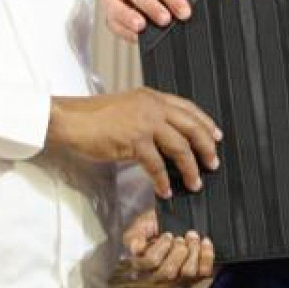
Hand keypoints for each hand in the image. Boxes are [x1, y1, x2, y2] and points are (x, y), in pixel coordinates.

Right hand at [48, 89, 221, 197]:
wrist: (71, 120)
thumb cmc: (93, 117)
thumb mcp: (127, 108)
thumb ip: (148, 117)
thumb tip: (166, 137)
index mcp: (152, 97)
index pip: (188, 108)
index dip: (206, 123)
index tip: (217, 136)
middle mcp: (152, 107)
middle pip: (191, 127)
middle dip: (206, 147)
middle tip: (213, 164)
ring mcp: (144, 123)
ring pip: (179, 147)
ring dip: (190, 168)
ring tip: (195, 183)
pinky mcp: (134, 141)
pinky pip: (157, 164)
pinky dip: (163, 180)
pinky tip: (165, 190)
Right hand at [103, 0, 192, 42]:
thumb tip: (183, 15)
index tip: (184, 12)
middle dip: (150, 5)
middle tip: (165, 19)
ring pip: (114, 3)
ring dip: (127, 16)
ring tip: (142, 27)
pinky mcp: (111, 13)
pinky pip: (112, 21)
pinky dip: (124, 30)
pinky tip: (137, 37)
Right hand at [122, 208, 216, 285]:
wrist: (176, 221)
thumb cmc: (156, 224)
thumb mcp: (142, 223)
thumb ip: (136, 233)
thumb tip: (136, 247)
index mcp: (141, 262)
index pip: (150, 262)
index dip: (161, 247)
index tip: (167, 234)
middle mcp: (157, 275)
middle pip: (168, 271)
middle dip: (178, 250)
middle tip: (181, 237)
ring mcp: (177, 278)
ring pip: (187, 272)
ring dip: (193, 251)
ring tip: (192, 237)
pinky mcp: (196, 276)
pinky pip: (204, 271)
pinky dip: (207, 254)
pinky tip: (205, 242)